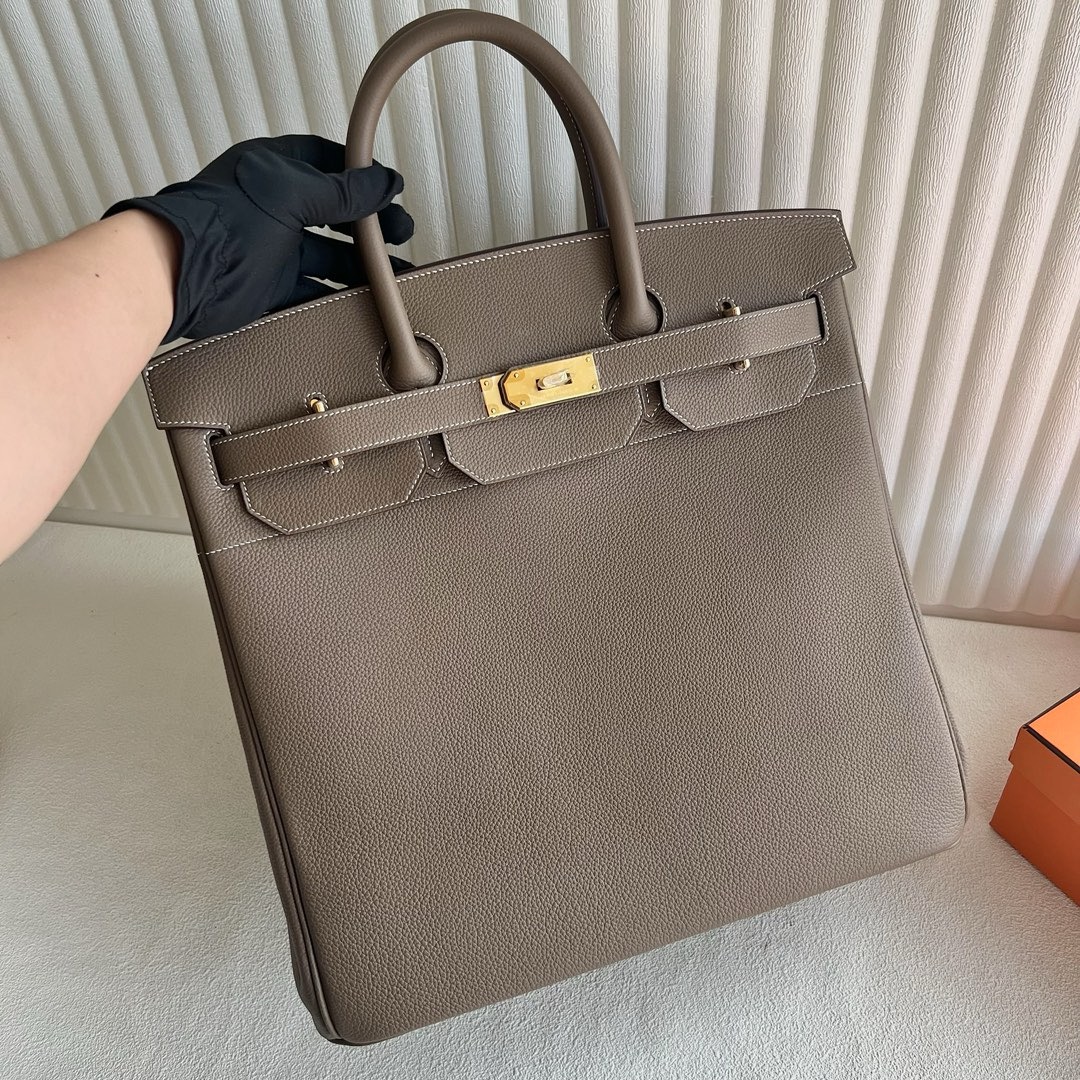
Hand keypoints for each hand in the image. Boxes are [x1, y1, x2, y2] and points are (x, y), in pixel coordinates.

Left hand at [104, 135, 412, 341]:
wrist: (177, 273)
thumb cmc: (221, 222)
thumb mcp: (292, 196)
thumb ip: (342, 192)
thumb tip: (382, 182)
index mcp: (273, 169)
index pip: (325, 162)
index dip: (359, 174)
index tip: (388, 188)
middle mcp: (272, 206)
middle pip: (332, 213)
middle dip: (367, 225)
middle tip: (398, 235)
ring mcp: (270, 247)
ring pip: (326, 255)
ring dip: (359, 266)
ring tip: (391, 275)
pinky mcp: (267, 285)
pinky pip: (311, 290)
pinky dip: (336, 296)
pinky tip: (359, 301)